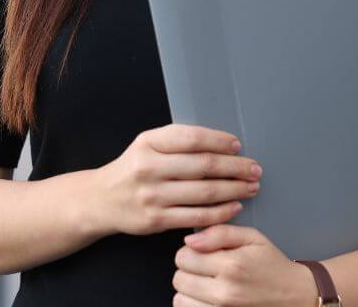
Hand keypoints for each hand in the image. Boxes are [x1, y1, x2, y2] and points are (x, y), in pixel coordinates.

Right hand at [92, 123, 261, 236]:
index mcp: (149, 143)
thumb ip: (177, 141)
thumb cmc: (134, 167)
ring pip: (203, 193)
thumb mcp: (148, 144)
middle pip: (203, 166)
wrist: (102, 200)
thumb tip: (222, 143)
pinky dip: (220, 212)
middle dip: (235, 168)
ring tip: (250, 187)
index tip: (238, 145)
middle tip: (255, 169)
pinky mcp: (156, 220)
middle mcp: (149, 168)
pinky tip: (234, 206)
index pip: (192, 138)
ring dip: (234, 190)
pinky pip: (196, 216)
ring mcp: (152, 196)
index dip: (219, 141)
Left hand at [173, 224, 319, 306]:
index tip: (203, 253)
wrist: (295, 296)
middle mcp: (224, 292)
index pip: (183, 256)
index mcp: (231, 265)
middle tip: (206, 269)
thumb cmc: (273, 266)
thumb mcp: (253, 238)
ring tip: (207, 285)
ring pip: (179, 300)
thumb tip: (190, 239)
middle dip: (188, 271)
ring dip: (189, 291)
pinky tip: (208, 299)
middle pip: (178, 278)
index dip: (190, 251)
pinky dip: (194, 305)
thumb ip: (220, 233)